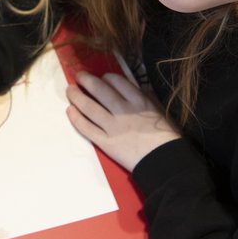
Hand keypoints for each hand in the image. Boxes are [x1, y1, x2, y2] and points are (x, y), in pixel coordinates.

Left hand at [66, 71, 180, 171]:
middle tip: (79, 76)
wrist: (166, 162)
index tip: (102, 77)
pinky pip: (88, 129)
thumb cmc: (168, 137)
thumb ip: (147, 98)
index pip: (118, 82)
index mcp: (139, 101)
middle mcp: (123, 111)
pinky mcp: (107, 143)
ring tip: (69, 90)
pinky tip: (70, 110)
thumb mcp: (160, 111)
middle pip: (100, 90)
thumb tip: (137, 89)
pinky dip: (77, 118)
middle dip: (87, 80)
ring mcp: (113, 127)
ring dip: (77, 96)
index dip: (107, 77)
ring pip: (90, 107)